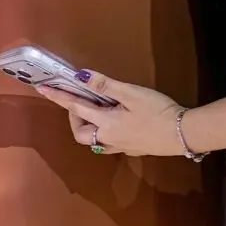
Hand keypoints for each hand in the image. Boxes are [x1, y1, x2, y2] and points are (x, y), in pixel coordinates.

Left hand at [35, 69, 185, 157]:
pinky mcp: (133, 149)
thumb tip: (81, 76)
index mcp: (106, 123)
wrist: (183, 134)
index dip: (58, 96)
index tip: (42, 88)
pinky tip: (115, 122)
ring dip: (88, 126)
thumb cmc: (157, 111)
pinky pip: (108, 144)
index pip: (75, 107)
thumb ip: (106, 86)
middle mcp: (108, 139)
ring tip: (97, 110)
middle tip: (82, 100)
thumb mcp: (131, 93)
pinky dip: (103, 133)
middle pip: (80, 133)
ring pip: (94, 141)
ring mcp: (121, 147)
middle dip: (74, 117)